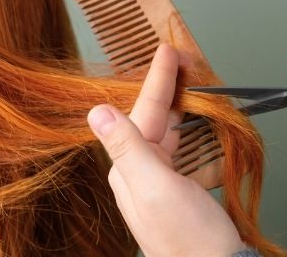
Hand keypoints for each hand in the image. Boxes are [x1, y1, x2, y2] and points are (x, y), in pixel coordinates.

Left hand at [87, 45, 243, 256]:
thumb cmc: (188, 237)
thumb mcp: (157, 188)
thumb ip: (128, 147)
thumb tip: (97, 111)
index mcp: (129, 170)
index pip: (143, 112)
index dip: (158, 79)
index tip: (167, 49)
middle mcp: (138, 174)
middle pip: (151, 117)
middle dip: (167, 86)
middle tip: (183, 58)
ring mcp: (157, 183)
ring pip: (164, 130)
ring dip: (176, 103)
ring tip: (188, 80)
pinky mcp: (177, 192)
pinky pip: (176, 146)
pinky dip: (185, 126)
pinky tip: (190, 120)